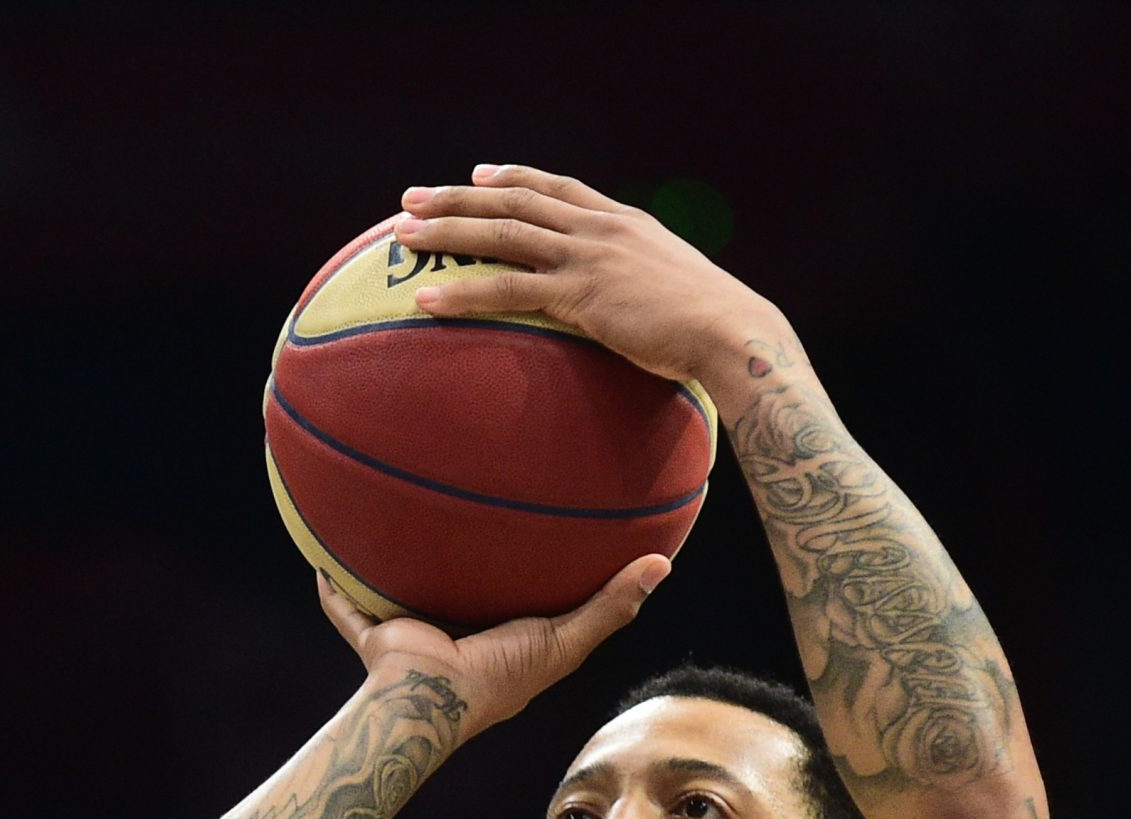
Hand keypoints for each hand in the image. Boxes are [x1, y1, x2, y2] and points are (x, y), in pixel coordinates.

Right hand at [314, 556, 670, 725]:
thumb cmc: (501, 676)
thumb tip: (663, 563)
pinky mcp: (375, 634)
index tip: (534, 538)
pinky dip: (334, 589)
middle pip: (455, 595)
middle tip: (461, 520)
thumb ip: (611, 605)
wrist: (433, 696)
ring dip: (392, 572)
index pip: (514, 603)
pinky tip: (324, 557)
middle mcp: (452, 637)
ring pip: (400, 596)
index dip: (522, 576)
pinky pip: (347, 607)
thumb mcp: (565, 638)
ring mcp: (410, 637)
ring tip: (390, 526)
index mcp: (497, 641)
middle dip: (454, 567)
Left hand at [392, 166, 792, 412]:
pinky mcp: (578, 296)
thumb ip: (640, 277)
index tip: (479, 174)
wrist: (729, 332)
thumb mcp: (672, 283)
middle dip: (458, 198)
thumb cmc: (707, 323)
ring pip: (502, 235)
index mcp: (622, 221)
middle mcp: (599, 229)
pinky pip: (505, 291)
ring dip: (447, 232)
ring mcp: (587, 258)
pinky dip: (460, 294)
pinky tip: (425, 301)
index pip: (558, 187)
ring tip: (402, 235)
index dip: (514, 178)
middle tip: (411, 199)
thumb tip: (628, 297)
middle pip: (515, 202)